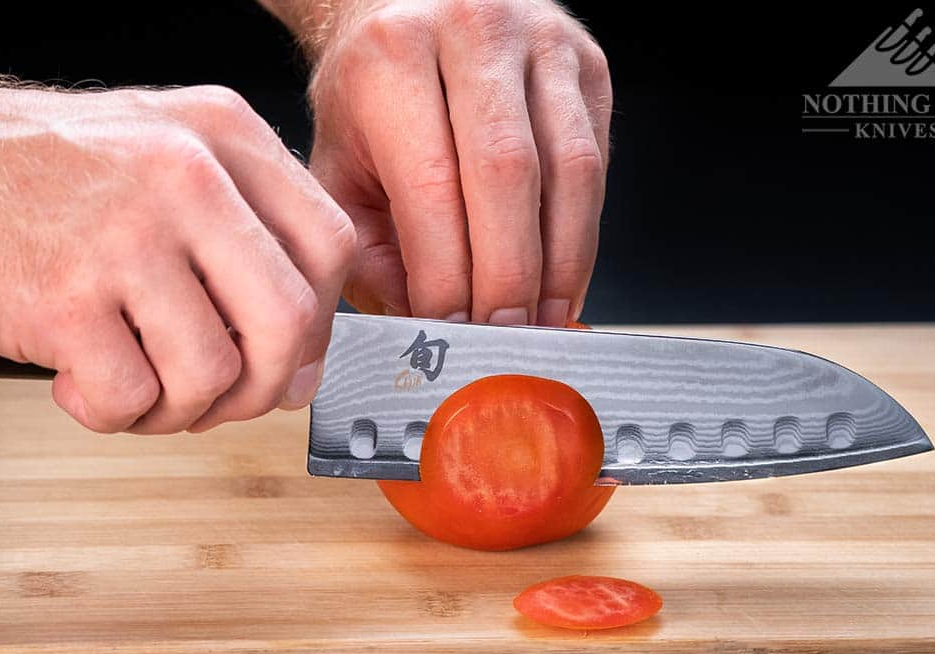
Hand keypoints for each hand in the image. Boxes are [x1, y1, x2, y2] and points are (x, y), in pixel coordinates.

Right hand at [0, 66, 353, 433]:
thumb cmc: (35, 174)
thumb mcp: (159, 157)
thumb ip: (242, 243)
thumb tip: (302, 365)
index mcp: (221, 135)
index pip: (329, 248)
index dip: (319, 322)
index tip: (284, 356)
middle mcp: (186, 174)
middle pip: (292, 322)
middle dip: (260, 387)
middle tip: (214, 395)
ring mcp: (124, 235)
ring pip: (215, 375)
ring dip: (178, 409)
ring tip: (132, 381)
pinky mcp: (62, 298)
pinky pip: (132, 400)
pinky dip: (110, 413)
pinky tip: (77, 379)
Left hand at [305, 0, 611, 326]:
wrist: (405, 8)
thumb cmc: (367, 97)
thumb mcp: (338, 169)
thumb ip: (370, 251)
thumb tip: (427, 324)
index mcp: (391, 56)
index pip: (432, 184)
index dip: (448, 273)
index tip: (449, 332)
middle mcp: (471, 30)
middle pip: (508, 174)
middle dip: (509, 278)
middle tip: (504, 340)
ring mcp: (541, 39)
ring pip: (571, 169)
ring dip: (561, 263)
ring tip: (543, 324)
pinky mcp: (585, 62)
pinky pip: (596, 162)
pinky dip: (582, 234)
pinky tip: (561, 279)